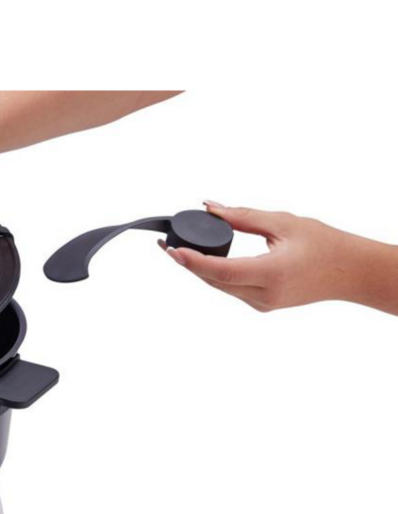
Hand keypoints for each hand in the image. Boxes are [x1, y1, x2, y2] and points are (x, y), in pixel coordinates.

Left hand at [162, 201, 397, 313]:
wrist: (349, 272)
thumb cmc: (323, 244)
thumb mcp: (282, 223)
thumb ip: (243, 217)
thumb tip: (210, 207)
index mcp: (271, 275)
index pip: (222, 271)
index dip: (193, 262)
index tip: (173, 250)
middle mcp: (263, 295)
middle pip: (213, 280)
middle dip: (186, 263)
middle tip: (164, 243)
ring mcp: (261, 304)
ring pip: (219, 286)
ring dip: (197, 269)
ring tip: (176, 249)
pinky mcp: (261, 305)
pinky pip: (230, 289)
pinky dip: (215, 274)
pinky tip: (201, 260)